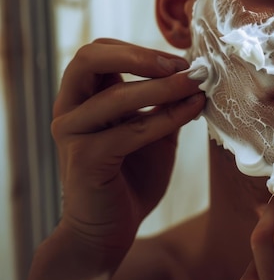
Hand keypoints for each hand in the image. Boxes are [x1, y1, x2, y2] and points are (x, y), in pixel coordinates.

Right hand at [51, 38, 204, 257]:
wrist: (109, 230)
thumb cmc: (132, 177)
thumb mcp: (152, 131)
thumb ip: (164, 103)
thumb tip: (193, 74)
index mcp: (83, 97)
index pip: (99, 51)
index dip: (139, 50)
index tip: (180, 61)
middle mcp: (70, 109)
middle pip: (89, 58)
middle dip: (138, 55)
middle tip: (180, 65)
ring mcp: (74, 134)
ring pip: (115, 96)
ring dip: (163, 87)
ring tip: (197, 85)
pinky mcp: (86, 160)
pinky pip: (131, 131)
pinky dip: (166, 118)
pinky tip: (193, 110)